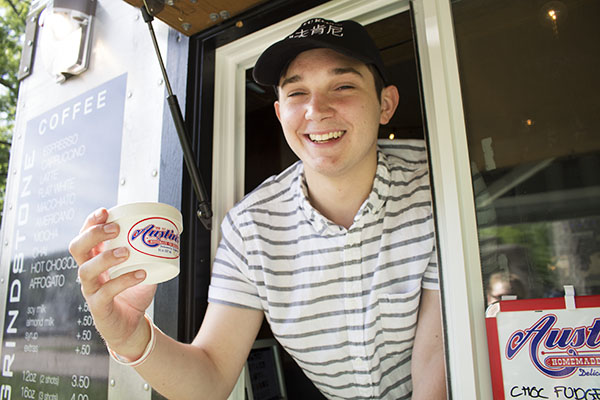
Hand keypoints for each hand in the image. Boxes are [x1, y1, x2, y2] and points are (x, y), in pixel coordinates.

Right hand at [69, 207, 156, 358]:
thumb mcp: (142, 267)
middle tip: (115, 229)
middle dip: (94, 235)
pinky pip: (106, 292)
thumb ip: (149, 253)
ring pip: (86, 270)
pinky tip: (140, 274)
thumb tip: (169, 233)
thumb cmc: (133, 293)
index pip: (84, 236)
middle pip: (77, 248)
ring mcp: (91, 290)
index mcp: (95, 259)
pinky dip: (124, 281)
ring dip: (106, 257)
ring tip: (126, 253)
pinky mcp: (98, 306)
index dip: (90, 222)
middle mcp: (89, 272)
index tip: (105, 211)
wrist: (131, 324)